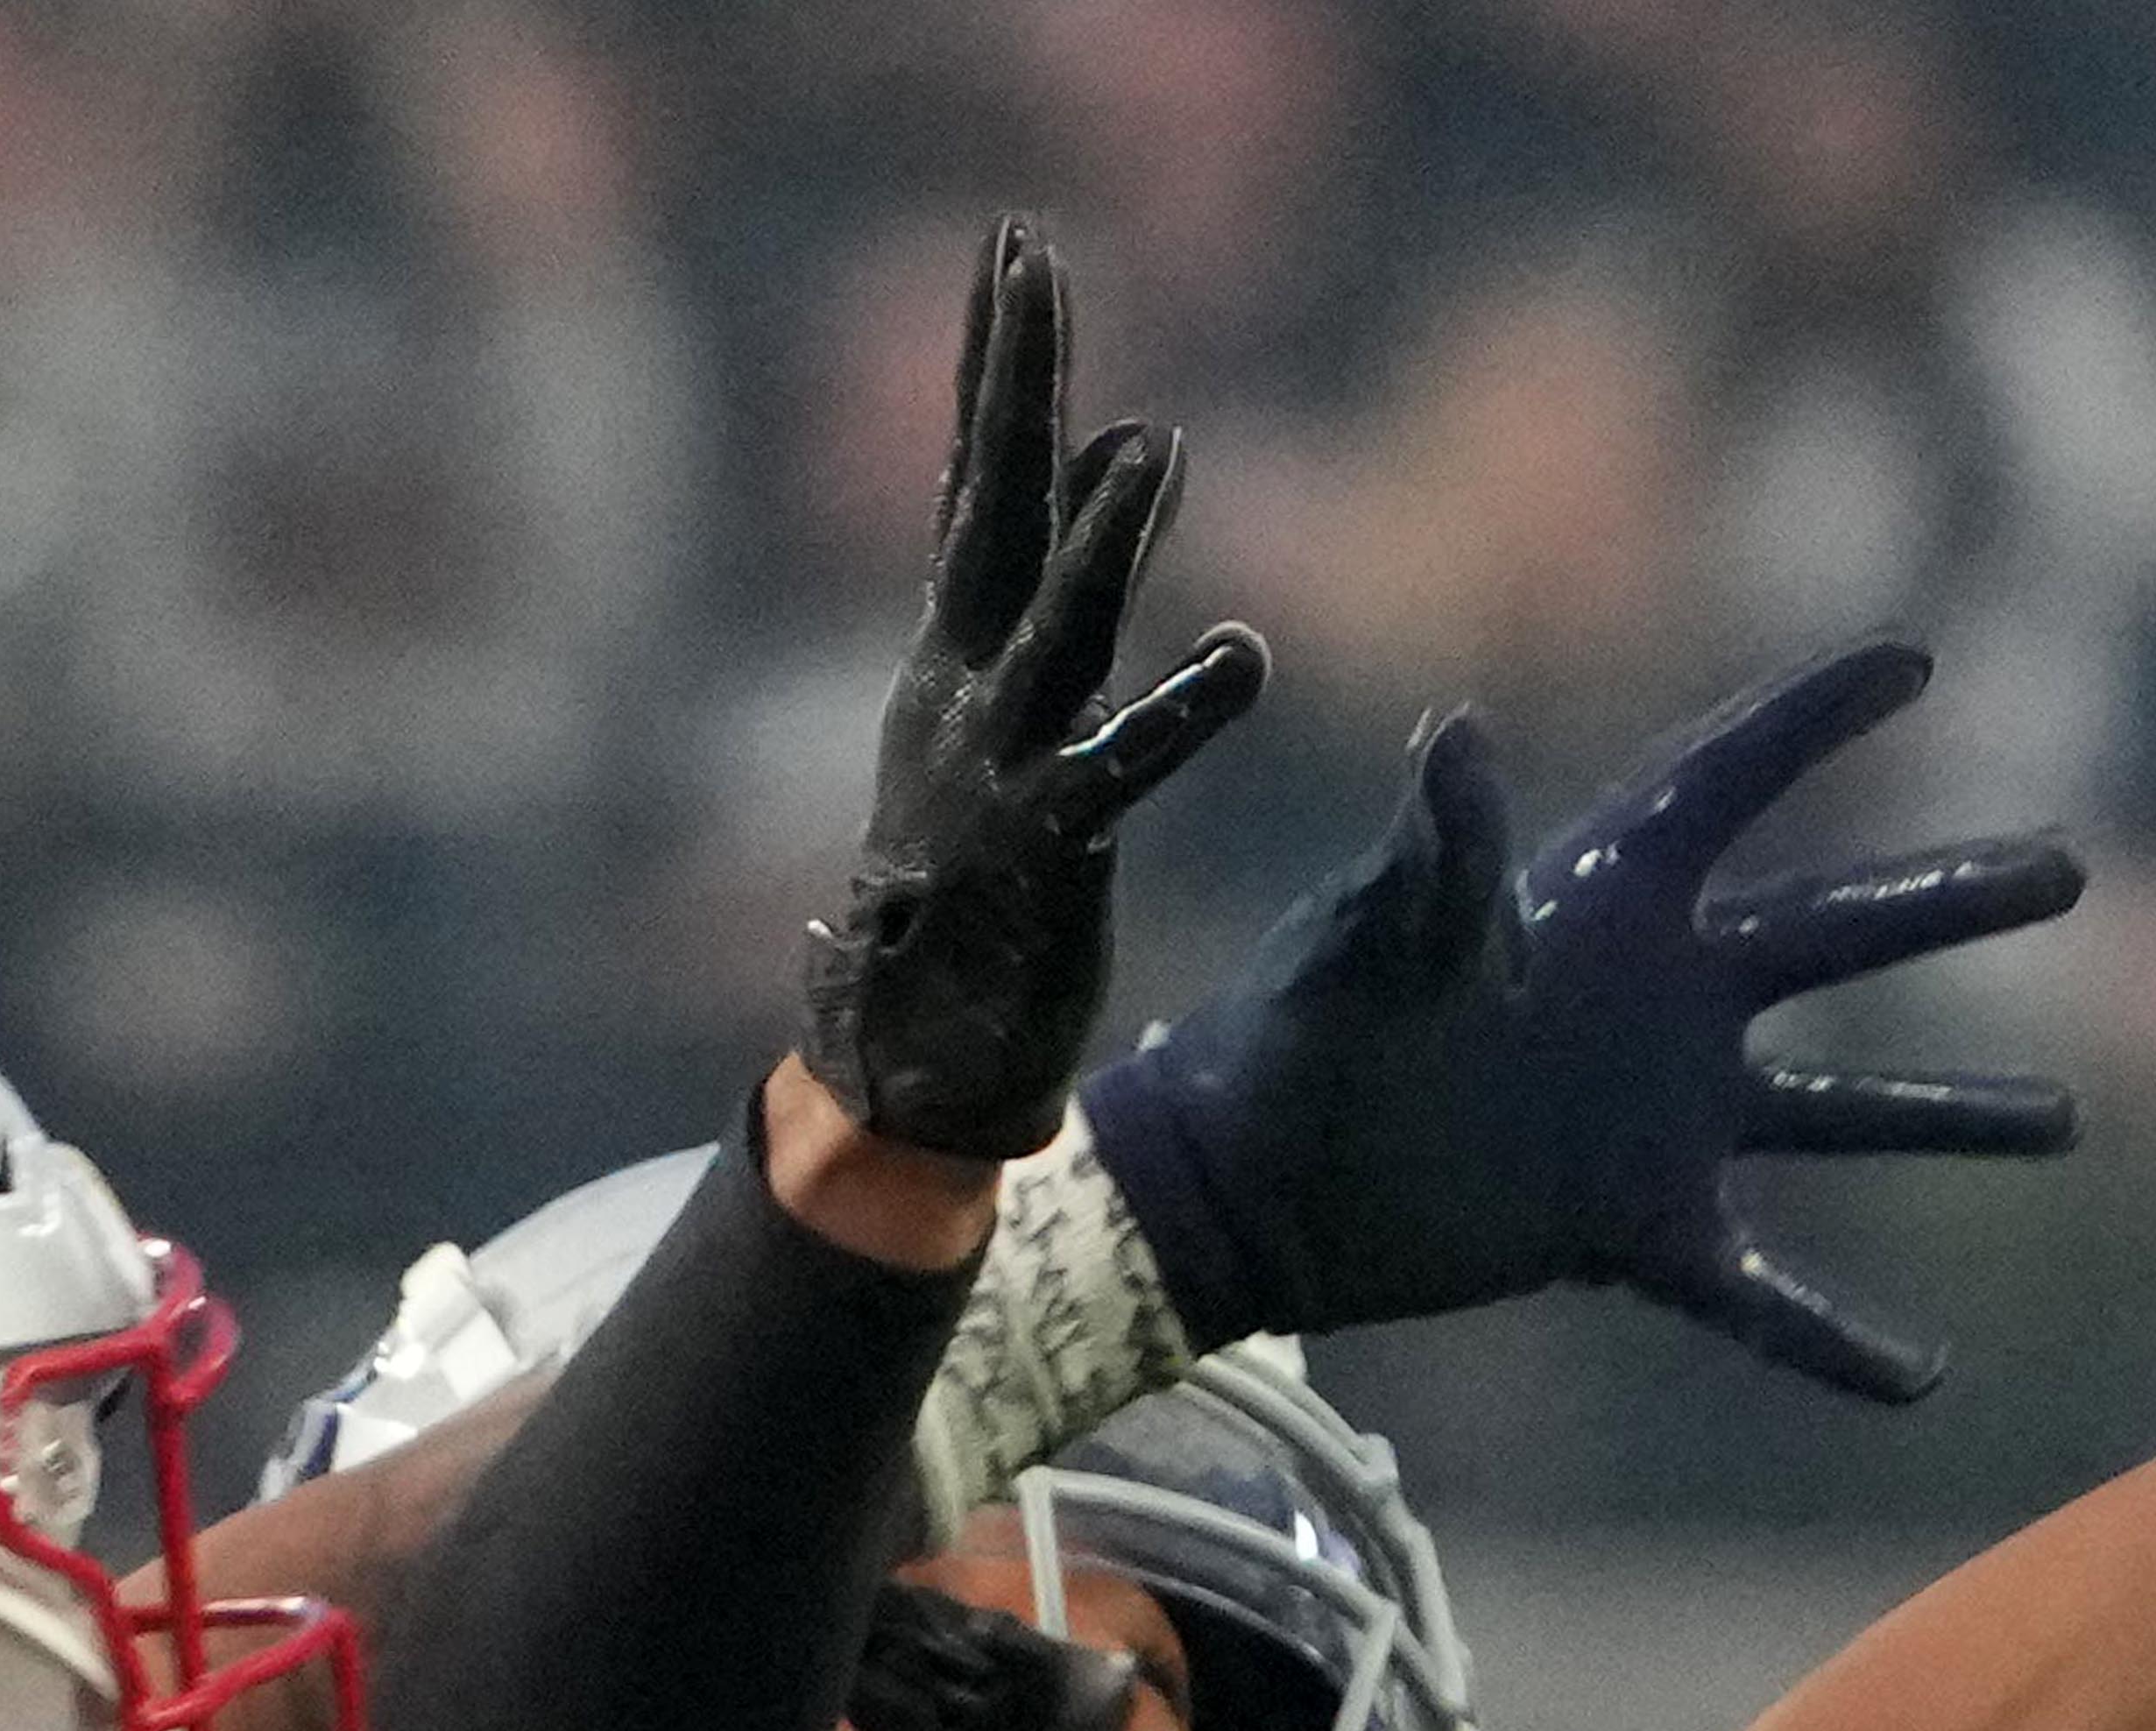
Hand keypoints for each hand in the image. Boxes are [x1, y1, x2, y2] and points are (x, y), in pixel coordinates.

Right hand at [800, 222, 1268, 1160]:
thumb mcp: (1028, 705)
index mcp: (956, 655)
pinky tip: (1246, 656)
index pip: (984, 480)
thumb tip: (1139, 444)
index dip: (1001, 368)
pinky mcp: (1045, 853)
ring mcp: (997, 767)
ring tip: (1156, 442)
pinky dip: (1181, 714)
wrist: (909, 1055)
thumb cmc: (974, 879)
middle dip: (1014, 385)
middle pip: (997, 510)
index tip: (1015, 251)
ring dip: (1105, 542)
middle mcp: (964, 690)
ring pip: (1056, 631)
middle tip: (1028, 260)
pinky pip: (1121, 772)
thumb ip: (1083, 574)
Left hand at [1079, 636, 2081, 1397]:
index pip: (1728, 781)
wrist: (1253, 1185)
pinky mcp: (1634, 1229)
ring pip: (1839, 1110)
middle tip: (2065, 869)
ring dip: (1949, 1115)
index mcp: (1603, 899)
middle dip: (1950, 903)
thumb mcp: (1375, 936)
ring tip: (2065, 1118)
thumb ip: (1437, 855)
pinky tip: (1920, 1382)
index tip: (1913, 659)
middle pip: (1834, 934)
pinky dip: (1834, 1339)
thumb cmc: (1300, 1032)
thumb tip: (1456, 739)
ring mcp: (1660, 1118)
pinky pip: (1759, 1294)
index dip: (1814, 716)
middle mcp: (1658, 998)